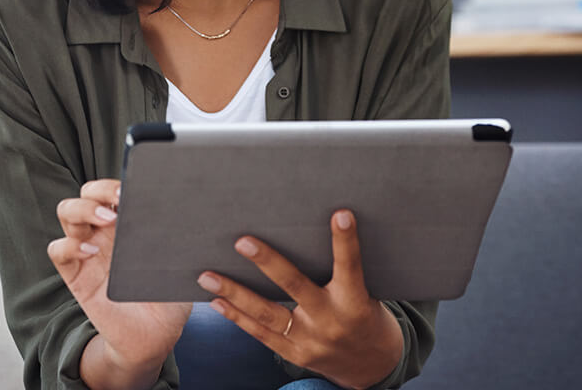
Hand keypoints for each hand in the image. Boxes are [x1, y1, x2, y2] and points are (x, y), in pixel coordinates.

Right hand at [47, 179, 191, 384]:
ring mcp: (86, 250)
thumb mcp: (177, 261)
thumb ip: (176, 238)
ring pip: (67, 211)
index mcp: (126, 222)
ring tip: (109, 220)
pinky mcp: (75, 275)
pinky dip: (69, 245)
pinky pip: (58, 250)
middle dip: (100, 189)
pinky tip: (91, 251)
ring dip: (84, 209)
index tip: (134, 186)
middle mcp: (103, 231)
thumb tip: (187, 213)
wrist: (156, 336)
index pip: (111, 188)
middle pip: (86, 193)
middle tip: (121, 200)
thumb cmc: (168, 293)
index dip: (117, 182)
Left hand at [196, 210, 403, 389]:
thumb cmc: (364, 314)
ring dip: (235, 293)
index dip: (345, 241)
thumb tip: (312, 227)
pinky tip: (216, 301)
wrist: (373, 366)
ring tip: (208, 276)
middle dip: (268, 263)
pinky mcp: (295, 355)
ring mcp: (310, 341)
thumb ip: (340, 269)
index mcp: (354, 301)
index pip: (349, 265)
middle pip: (295, 287)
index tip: (340, 214)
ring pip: (267, 314)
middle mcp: (330, 321)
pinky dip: (237, 317)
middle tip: (242, 241)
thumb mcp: (364, 291)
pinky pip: (261, 334)